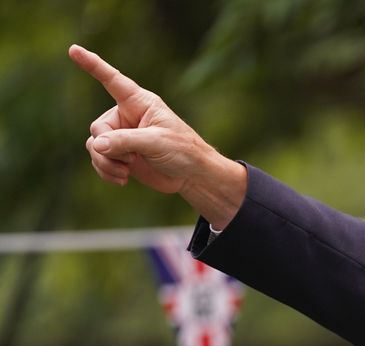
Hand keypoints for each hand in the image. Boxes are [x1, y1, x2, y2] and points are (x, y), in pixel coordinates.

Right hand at [69, 44, 245, 227]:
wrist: (192, 176)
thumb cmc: (183, 151)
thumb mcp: (156, 143)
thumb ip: (125, 141)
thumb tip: (96, 145)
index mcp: (139, 103)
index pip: (112, 80)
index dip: (93, 65)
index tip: (74, 49)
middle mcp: (126, 116)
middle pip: (98, 127)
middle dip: (108, 147)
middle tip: (131, 159)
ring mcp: (121, 136)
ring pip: (95, 145)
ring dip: (105, 162)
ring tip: (126, 172)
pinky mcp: (120, 154)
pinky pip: (98, 159)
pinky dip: (106, 171)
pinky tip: (122, 179)